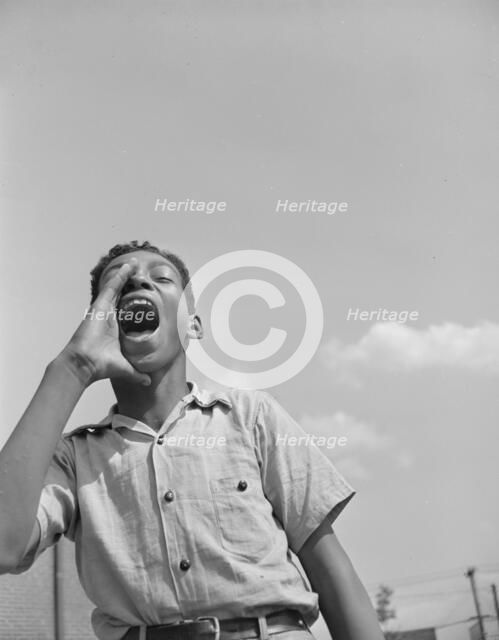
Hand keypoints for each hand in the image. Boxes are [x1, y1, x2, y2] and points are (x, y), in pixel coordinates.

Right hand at [60, 258, 150, 386]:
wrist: (85, 364)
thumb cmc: (101, 366)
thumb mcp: (125, 368)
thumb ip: (136, 373)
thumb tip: (148, 382)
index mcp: (116, 327)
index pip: (127, 310)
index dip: (135, 301)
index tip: (145, 295)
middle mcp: (110, 316)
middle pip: (121, 295)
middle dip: (129, 283)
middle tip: (139, 272)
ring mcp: (104, 310)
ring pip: (116, 288)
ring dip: (125, 275)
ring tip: (134, 263)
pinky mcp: (100, 306)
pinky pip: (112, 287)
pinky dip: (120, 276)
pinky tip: (128, 267)